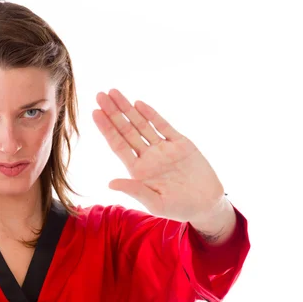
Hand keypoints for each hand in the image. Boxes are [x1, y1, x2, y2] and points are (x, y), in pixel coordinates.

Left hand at [92, 89, 224, 222]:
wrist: (207, 205)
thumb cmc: (179, 208)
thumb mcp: (155, 203)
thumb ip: (134, 190)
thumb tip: (110, 183)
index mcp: (138, 170)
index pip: (118, 145)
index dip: (106, 129)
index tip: (94, 113)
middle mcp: (148, 156)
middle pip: (126, 130)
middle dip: (113, 113)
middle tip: (100, 95)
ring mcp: (163, 148)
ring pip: (142, 124)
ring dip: (128, 109)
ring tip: (113, 93)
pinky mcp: (181, 144)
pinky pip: (163, 126)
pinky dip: (152, 115)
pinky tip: (139, 104)